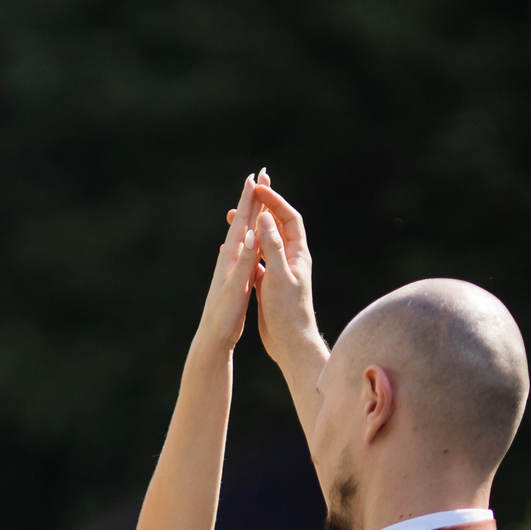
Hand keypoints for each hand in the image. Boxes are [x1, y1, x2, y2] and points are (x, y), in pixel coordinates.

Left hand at [191, 173, 264, 356]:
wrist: (212, 337)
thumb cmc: (224, 314)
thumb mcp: (237, 287)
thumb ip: (245, 261)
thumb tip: (252, 234)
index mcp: (232, 257)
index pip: (242, 222)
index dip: (249, 200)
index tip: (255, 176)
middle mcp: (230, 258)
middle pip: (242, 222)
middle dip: (251, 199)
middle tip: (258, 176)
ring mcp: (231, 267)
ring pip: (244, 234)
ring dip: (251, 215)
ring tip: (256, 200)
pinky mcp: (233, 278)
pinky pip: (245, 250)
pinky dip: (250, 238)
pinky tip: (249, 238)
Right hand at [238, 172, 319, 374]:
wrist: (290, 341)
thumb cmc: (288, 311)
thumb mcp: (278, 277)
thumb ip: (272, 247)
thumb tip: (266, 219)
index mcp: (296, 254)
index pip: (288, 217)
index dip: (274, 200)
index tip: (258, 188)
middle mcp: (290, 258)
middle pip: (278, 225)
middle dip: (263, 206)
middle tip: (249, 190)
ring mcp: (280, 270)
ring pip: (266, 241)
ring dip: (253, 226)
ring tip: (234, 215)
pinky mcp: (270, 283)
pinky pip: (259, 258)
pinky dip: (247, 248)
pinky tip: (235, 248)